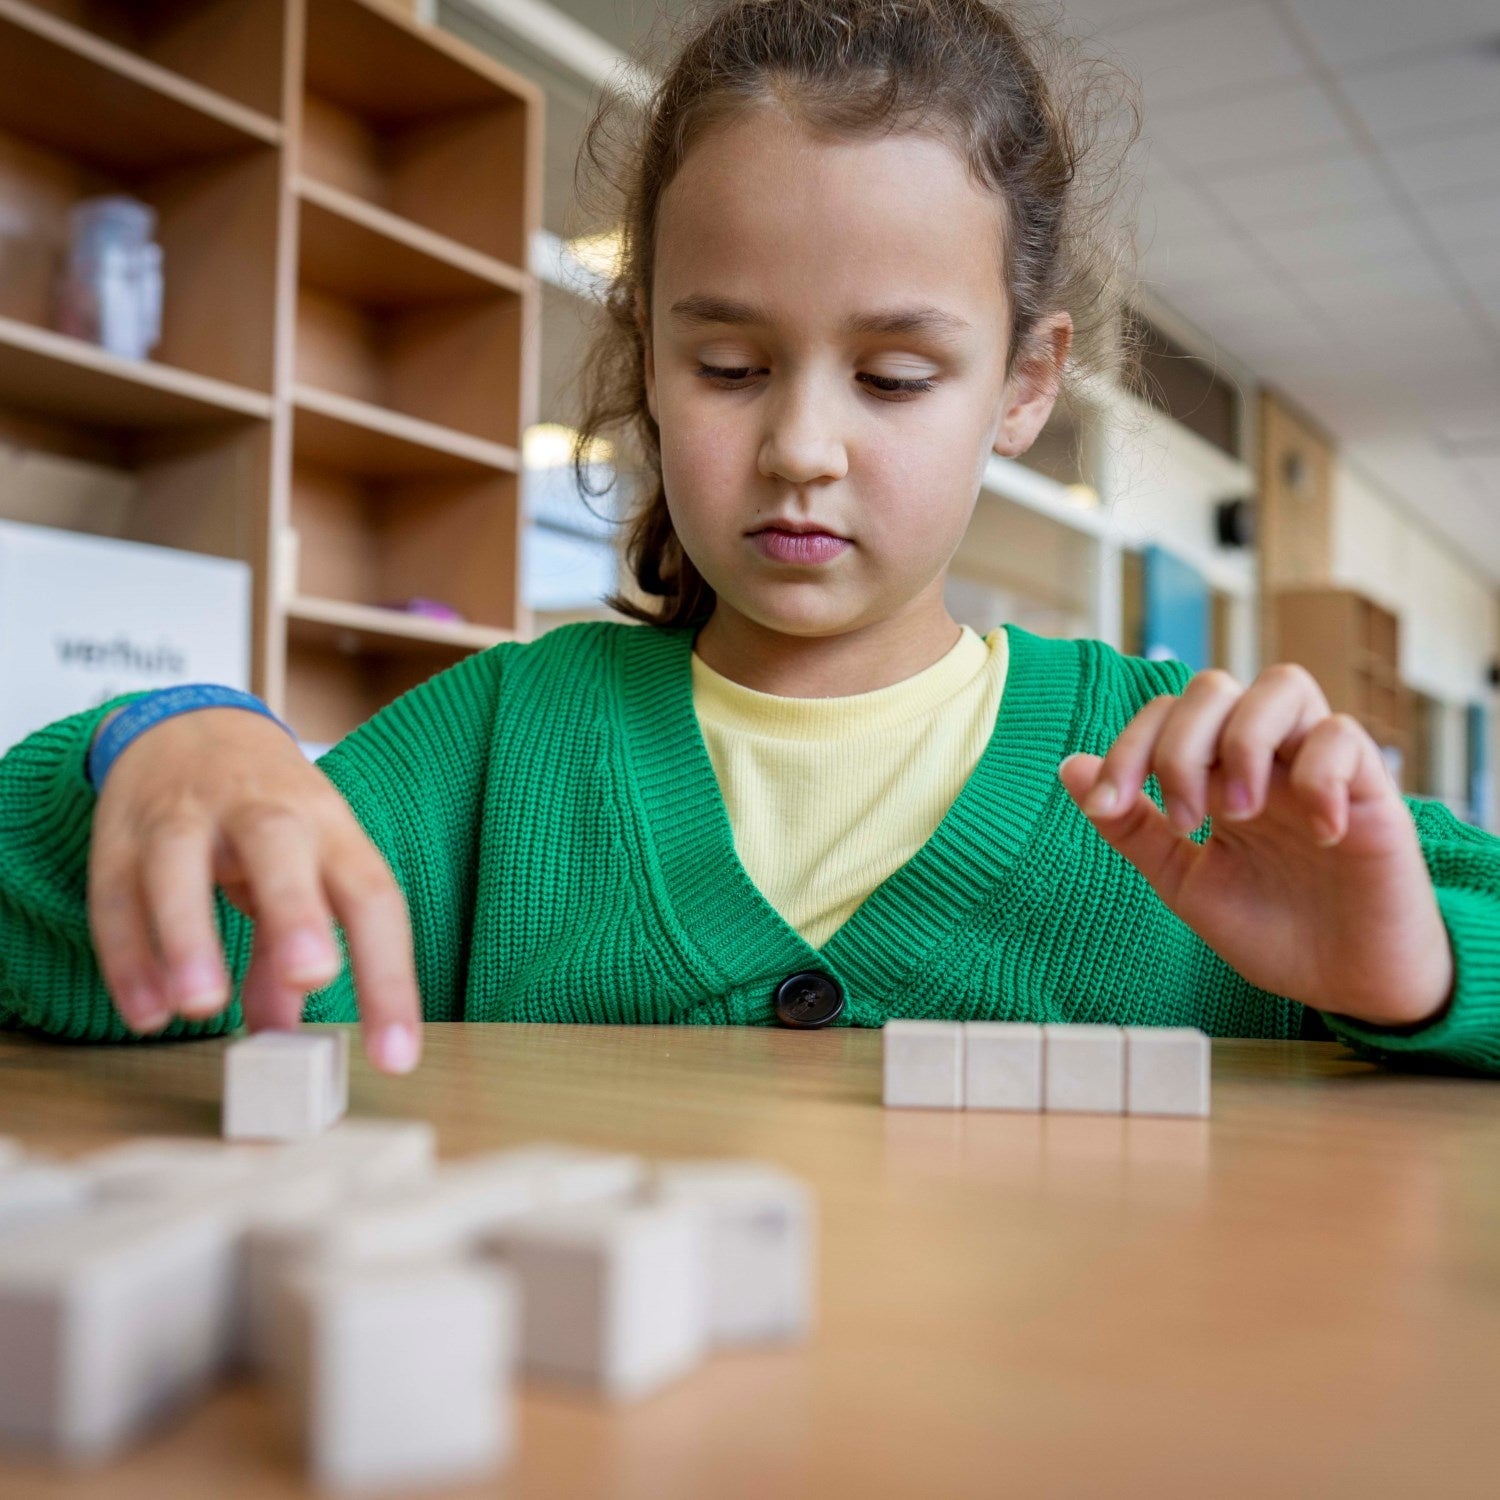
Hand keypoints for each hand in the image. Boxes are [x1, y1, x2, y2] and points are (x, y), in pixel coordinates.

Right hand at [87, 707, 422, 1072]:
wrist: (192, 726)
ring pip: (181, 862)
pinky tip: (146, 1011)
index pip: (372, 898)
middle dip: (297, 911)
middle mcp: (263, 812)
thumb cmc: (269, 816)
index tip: (397, 1057)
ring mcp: (187, 817)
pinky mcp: (121, 834)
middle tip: (312, 977)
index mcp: (329, 827)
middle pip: (281, 847)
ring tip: (200, 1006)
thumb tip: (284, 1031)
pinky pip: (117, 893)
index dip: (389, 977)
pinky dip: (128, 953)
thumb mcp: (306, 868)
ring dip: (190, 935)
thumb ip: (292, 950)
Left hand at [1057, 664, 1453, 1027]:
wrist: (1347, 984)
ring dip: (1241, 742)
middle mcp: (1265, 759)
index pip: (1165, 714)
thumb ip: (1132, 827)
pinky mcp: (1372, 792)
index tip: (1106, 805)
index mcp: (1215, 774)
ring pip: (1282, 685)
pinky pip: (1345, 737)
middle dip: (1179, 746)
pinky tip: (1315, 834)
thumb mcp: (1184, 882)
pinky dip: (1319, 774)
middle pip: (1213, 687)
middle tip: (1186, 821)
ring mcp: (1318, 768)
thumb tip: (1070, 767)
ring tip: (1240, 813)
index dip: (1127, 747)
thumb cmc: (1273, 929)